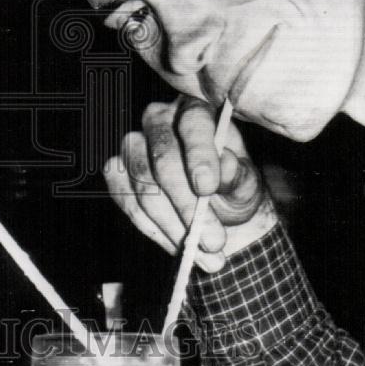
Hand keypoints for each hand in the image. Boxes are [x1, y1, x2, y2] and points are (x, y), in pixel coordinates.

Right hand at [104, 97, 276, 272]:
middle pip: (162, 157)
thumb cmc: (234, 189)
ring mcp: (133, 145)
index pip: (192, 124)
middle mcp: (159, 120)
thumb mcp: (248, 184)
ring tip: (203, 254)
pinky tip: (177, 245)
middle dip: (186, 204)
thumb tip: (225, 166)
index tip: (207, 188)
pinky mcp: (116, 172)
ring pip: (142, 184)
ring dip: (172, 225)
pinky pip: (127, 202)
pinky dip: (152, 230)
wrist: (218, 212)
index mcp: (196, 112)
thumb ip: (239, 175)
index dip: (198, 155)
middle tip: (212, 240)